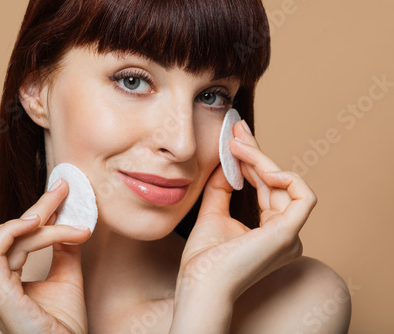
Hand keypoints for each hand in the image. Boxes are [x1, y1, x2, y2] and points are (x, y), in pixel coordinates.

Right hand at [0, 179, 91, 333]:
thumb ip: (63, 250)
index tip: (62, 193)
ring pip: (10, 236)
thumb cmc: (64, 324)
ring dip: (39, 219)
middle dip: (40, 206)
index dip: (39, 212)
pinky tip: (39, 221)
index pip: (16, 236)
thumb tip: (68, 222)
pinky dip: (15, 230)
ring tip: (64, 209)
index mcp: (4, 279)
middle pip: (10, 230)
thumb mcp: (67, 276)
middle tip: (64, 188)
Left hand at [176, 120, 316, 302]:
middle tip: (237, 129)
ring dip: (261, 160)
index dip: (253, 160)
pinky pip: (302, 196)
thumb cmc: (204, 259)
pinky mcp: (288, 234)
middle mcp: (285, 233)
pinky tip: (261, 166)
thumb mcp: (213, 213)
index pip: (266, 187)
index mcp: (269, 231)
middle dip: (256, 153)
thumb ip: (222, 188)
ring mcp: (289, 235)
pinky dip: (286, 176)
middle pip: (275, 182)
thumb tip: (227, 161)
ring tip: (237, 145)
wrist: (199, 284)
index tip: (235, 138)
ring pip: (285, 184)